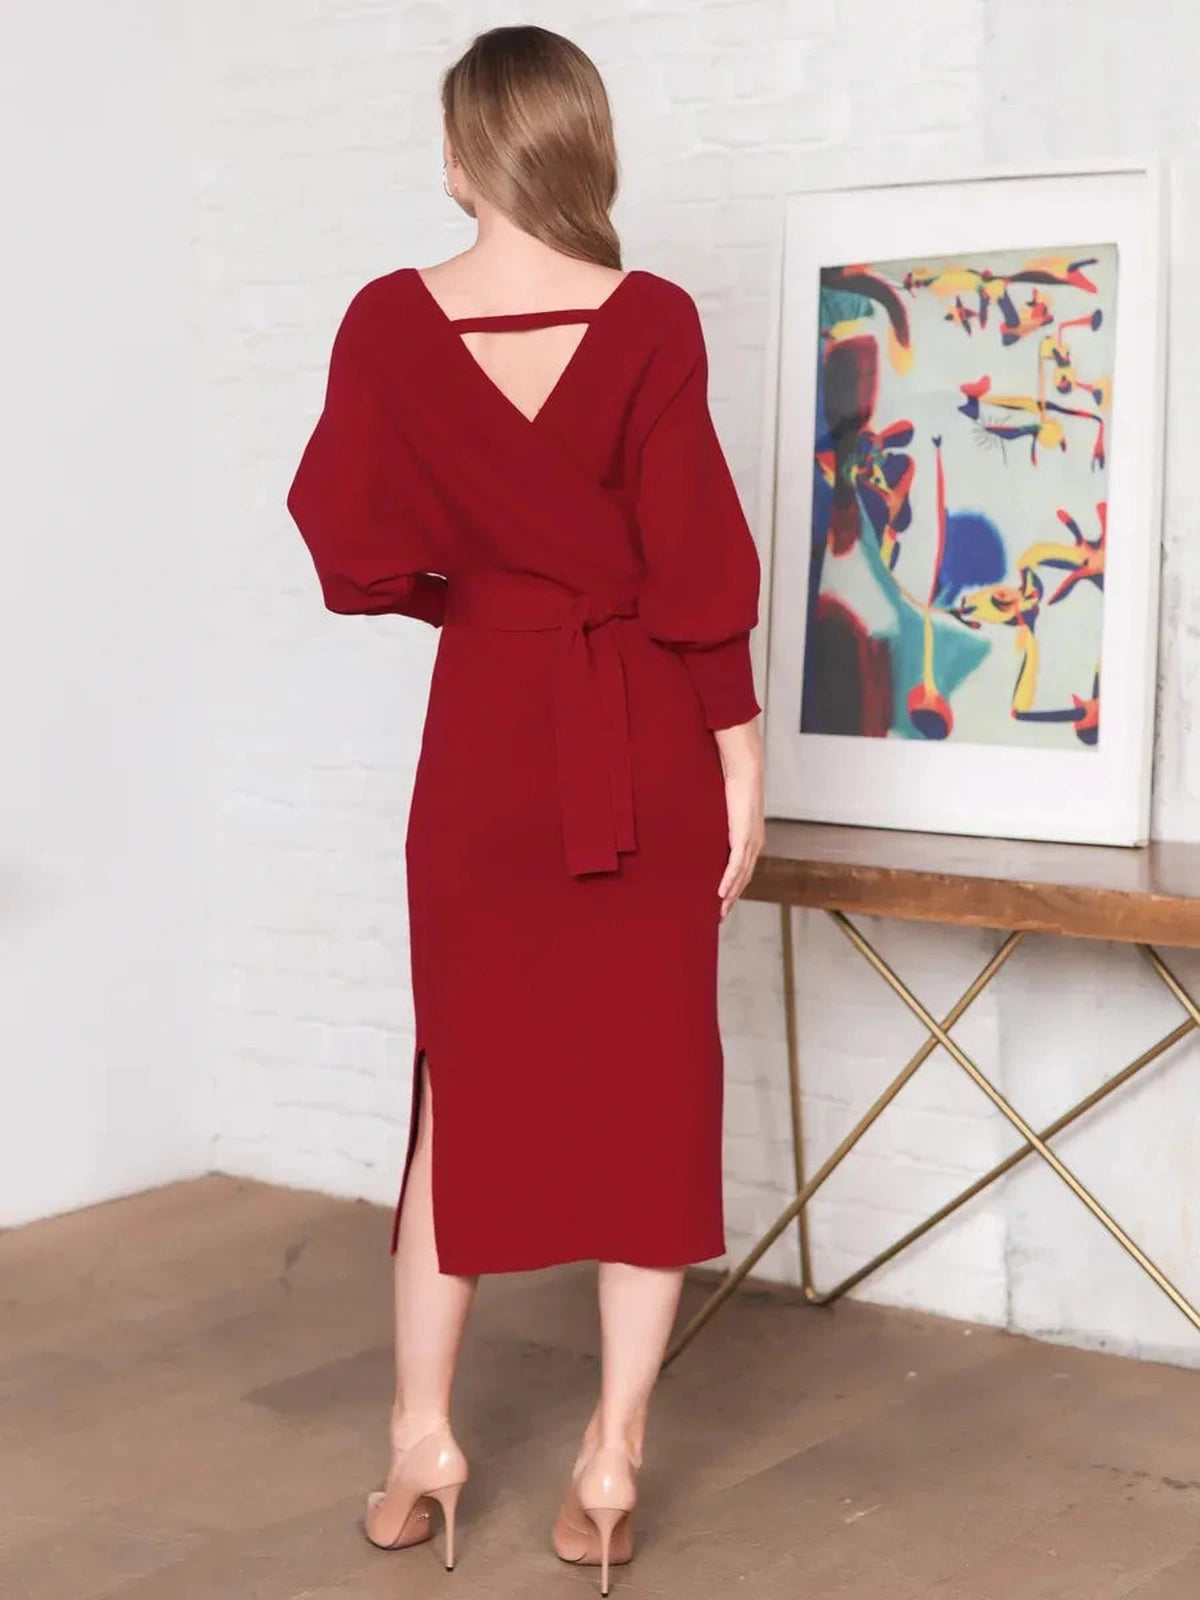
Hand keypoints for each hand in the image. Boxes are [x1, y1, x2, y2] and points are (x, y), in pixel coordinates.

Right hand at [713, 718, 764, 920]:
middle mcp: (755, 845)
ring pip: (740, 877)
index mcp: (752, 840)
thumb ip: (720, 824)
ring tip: (719, 911)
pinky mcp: (743, 838)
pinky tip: (720, 894)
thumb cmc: (734, 786)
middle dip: (732, 899)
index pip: (744, 870)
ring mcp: (751, 843)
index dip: (735, 888)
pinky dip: (728, 881)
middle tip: (720, 915)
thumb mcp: (726, 811)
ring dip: (730, 896)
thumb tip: (703, 828)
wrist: (746, 772)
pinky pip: (735, 866)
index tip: (723, 901)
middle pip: (744, 879)